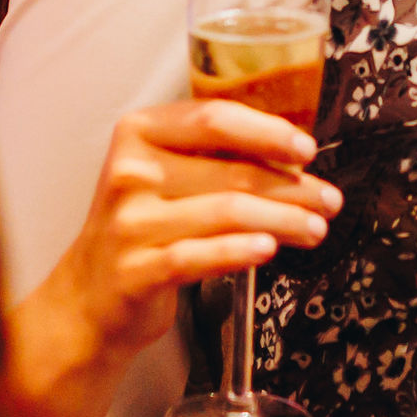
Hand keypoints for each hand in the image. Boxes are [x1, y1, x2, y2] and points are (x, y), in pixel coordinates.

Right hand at [22, 101, 340, 380]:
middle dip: (291, 187)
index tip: (306, 149)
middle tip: (328, 200)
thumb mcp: (163, 175)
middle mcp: (129, 171)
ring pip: (225, 213)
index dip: (267, 131)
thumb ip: (212, 155)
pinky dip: (240, 251)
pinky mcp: (134, 270)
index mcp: (139, 132)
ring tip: (315, 229)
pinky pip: (199, 256)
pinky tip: (269, 249)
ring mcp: (128, 223)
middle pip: (230, 171)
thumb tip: (293, 155)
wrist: (88, 298)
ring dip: (282, 220)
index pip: (213, 118)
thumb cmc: (142, 228)